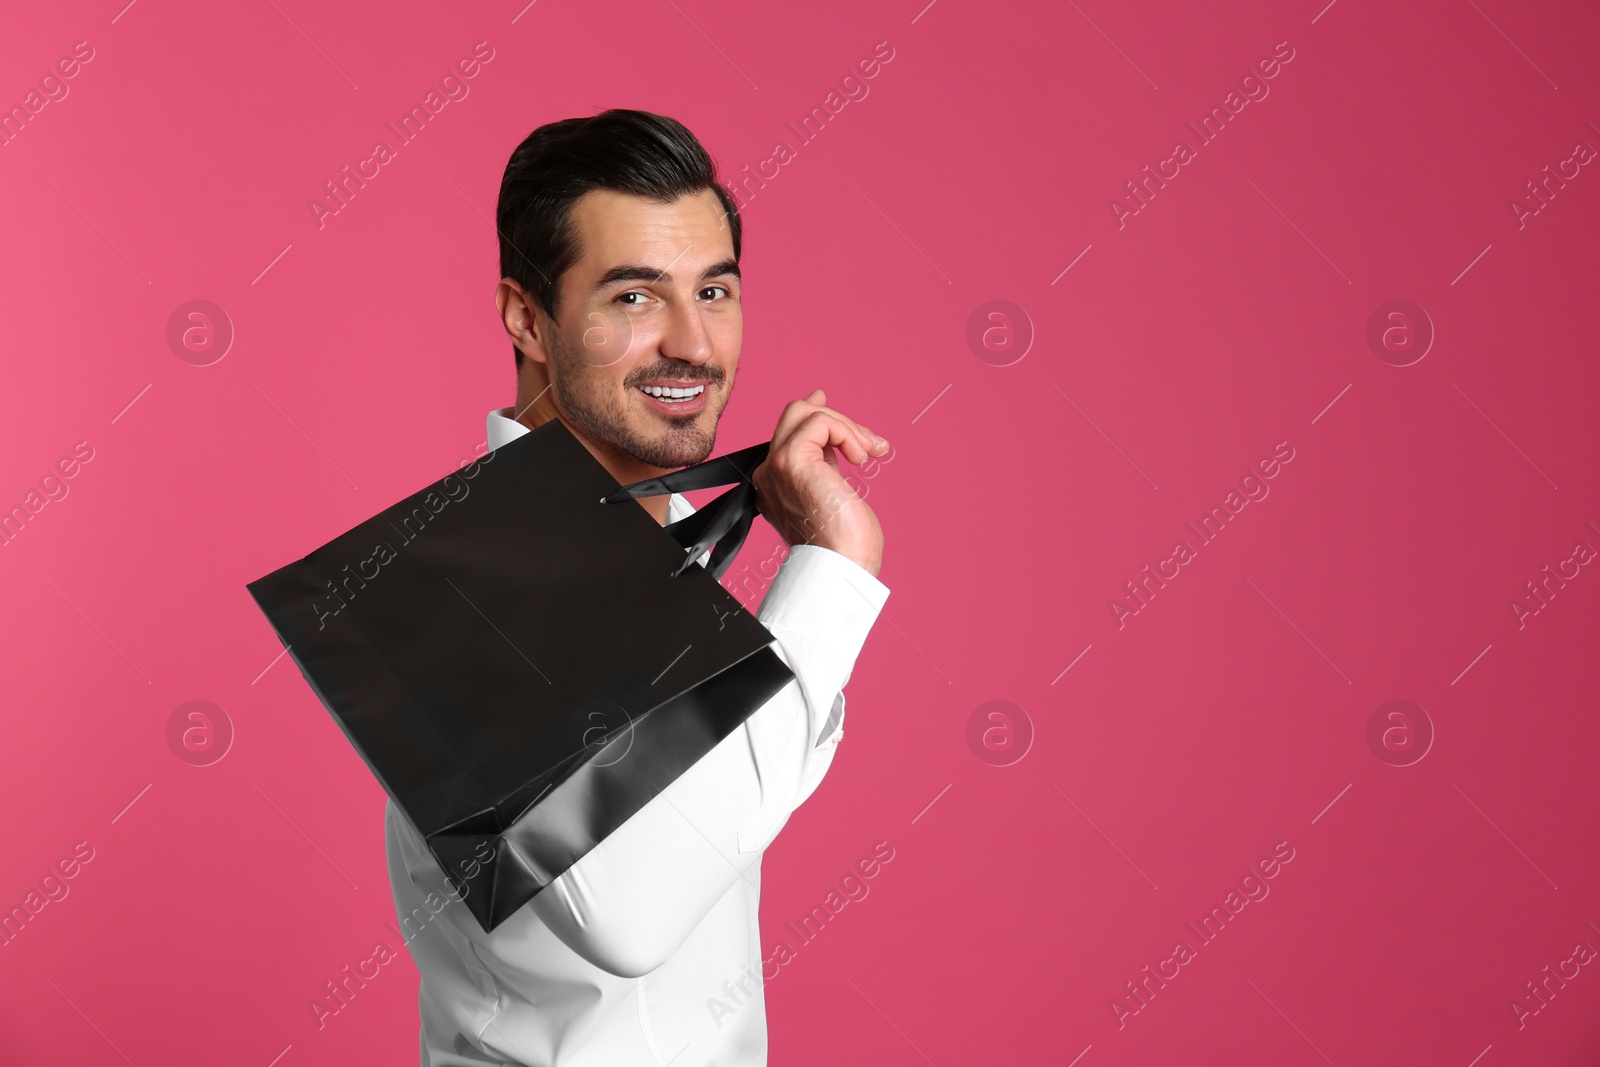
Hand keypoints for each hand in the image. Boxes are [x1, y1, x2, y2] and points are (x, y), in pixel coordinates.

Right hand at [751, 389, 888, 576]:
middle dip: (836, 419)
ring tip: (868, 454)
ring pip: (806, 413)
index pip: (789, 433)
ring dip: (847, 427)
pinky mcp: (793, 460)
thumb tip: (833, 438)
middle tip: (869, 443)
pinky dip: (848, 433)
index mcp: (776, 483)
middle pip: (794, 416)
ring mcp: (777, 465)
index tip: (825, 398)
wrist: (841, 567)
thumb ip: (825, 464)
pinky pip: (821, 422)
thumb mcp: (833, 494)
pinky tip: (861, 458)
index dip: (813, 413)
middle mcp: (769, 473)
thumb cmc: (844, 544)